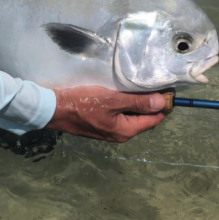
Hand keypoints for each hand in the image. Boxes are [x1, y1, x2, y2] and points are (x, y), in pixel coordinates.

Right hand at [46, 87, 165, 141]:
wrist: (54, 109)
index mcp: (126, 131)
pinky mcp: (99, 126)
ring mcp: (108, 131)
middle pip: (143, 119)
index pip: (154, 119)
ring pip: (129, 117)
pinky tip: (118, 94)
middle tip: (148, 84)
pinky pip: (118, 116)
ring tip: (133, 87)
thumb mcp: (112, 100)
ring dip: (134, 104)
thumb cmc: (83, 104)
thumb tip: (161, 104)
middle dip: (148, 104)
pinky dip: (122, 106)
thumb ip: (137, 102)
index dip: (162, 105)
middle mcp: (119, 135)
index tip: (164, 89)